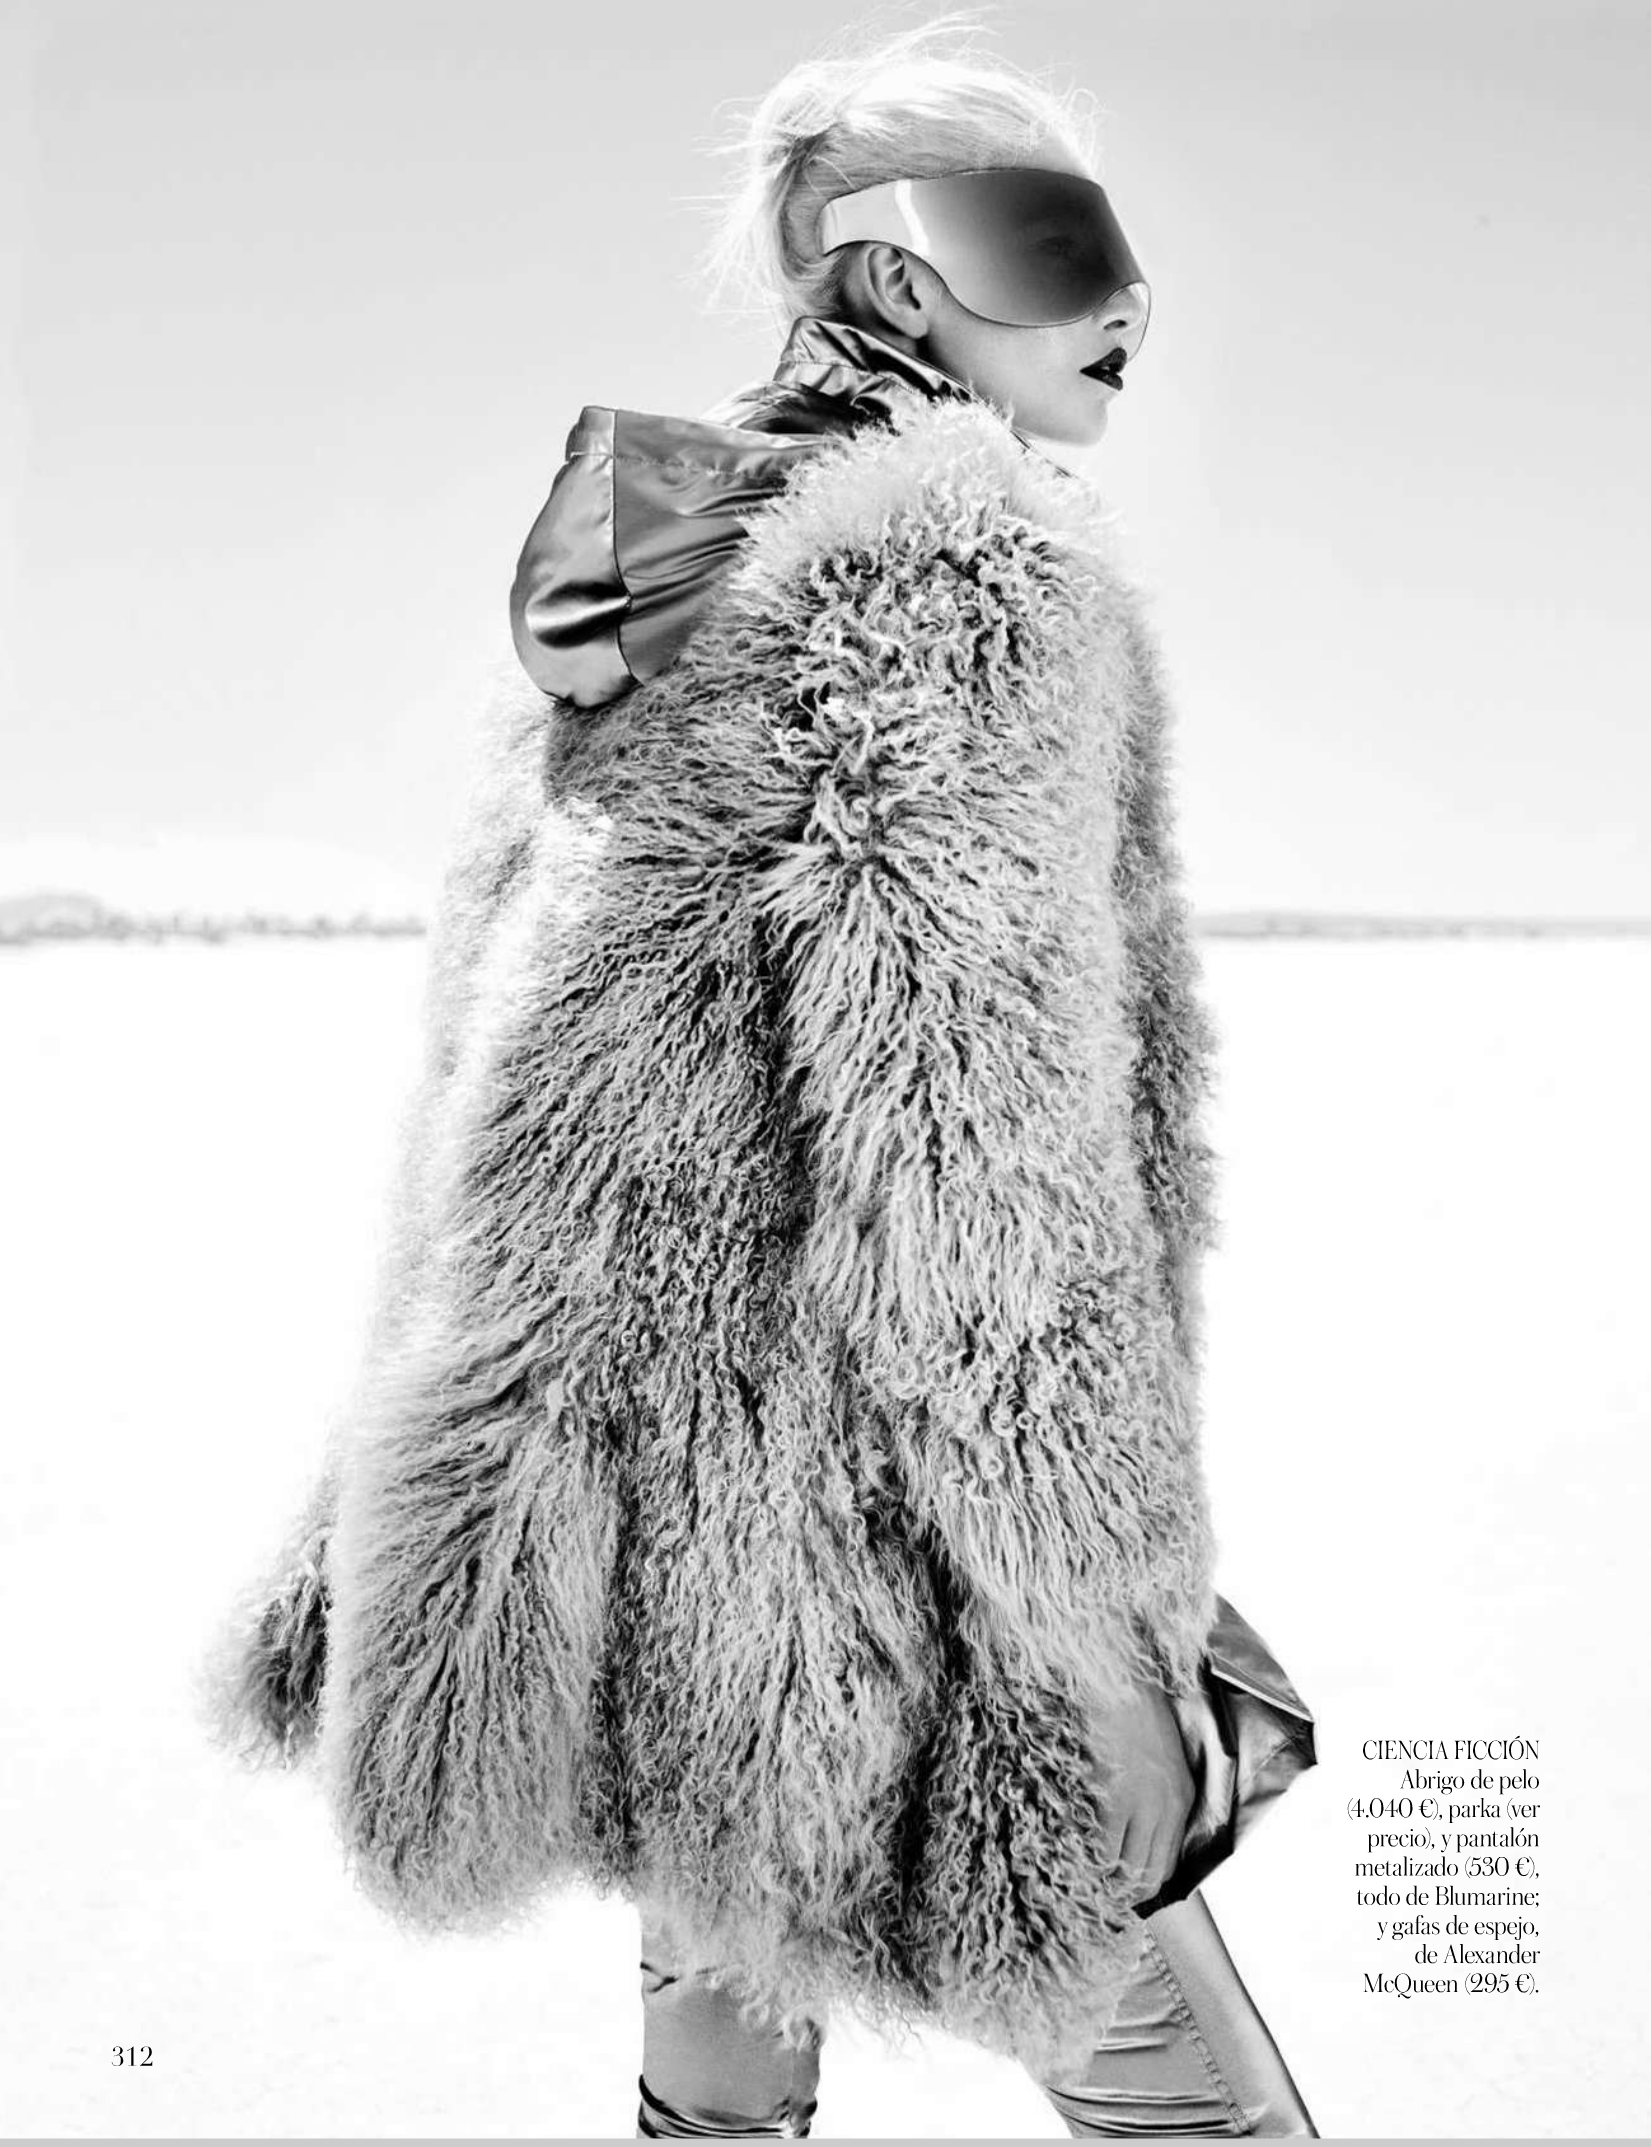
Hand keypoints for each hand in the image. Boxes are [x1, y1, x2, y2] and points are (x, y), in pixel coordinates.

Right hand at [1085, 1672, 1196, 1902]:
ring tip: (1088, 1879)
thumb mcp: (1161, 1760)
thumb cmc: (1134, 1714)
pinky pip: (1102, 1845)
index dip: (1143, 1883)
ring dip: (1107, 1877)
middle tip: (1101, 1892)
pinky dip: (1091, 1857)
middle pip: (1148, 1872)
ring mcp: (1140, 1804)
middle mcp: (1166, 1808)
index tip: (1123, 1888)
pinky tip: (1078, 1855)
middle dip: (1125, 1889)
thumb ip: (1157, 1799)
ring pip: (1125, 1865)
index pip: (1166, 1864)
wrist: (1117, 1680)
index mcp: (1181, 1799)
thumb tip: (1135, 1836)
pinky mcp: (1112, 1796)